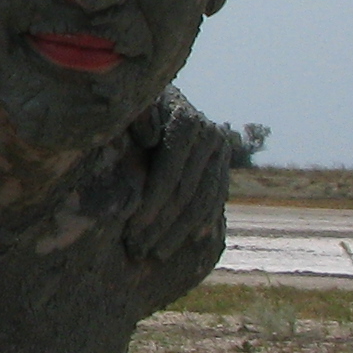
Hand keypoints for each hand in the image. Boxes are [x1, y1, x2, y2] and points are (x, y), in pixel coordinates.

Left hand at [119, 99, 233, 296]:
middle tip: (138, 250)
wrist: (158, 98)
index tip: (132, 231)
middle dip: (161, 225)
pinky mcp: (223, 163)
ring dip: (179, 232)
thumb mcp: (129, 105)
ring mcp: (220, 151)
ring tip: (155, 254)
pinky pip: (215, 199)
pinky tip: (186, 242)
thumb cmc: (132, 105)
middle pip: (187, 192)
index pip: (170, 172)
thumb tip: (151, 139)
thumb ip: (136, 116)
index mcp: (185, 119)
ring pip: (203, 201)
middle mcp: (210, 134)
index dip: (151, 204)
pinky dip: (200, 223)